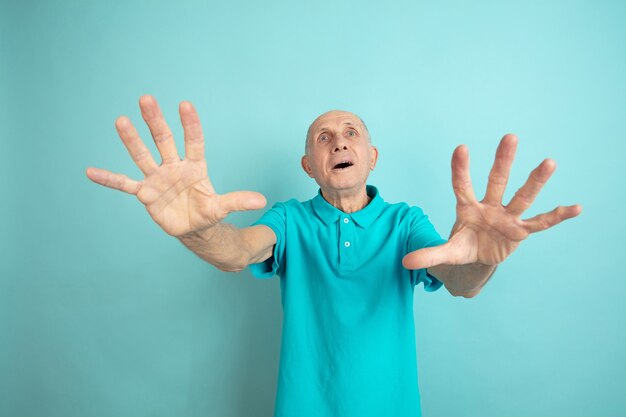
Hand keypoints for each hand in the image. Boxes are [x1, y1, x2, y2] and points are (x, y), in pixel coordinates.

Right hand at [86, 95, 265, 236]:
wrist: (193, 229)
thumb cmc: (207, 213)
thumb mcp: (222, 208)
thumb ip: (237, 201)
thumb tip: (262, 200)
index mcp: (195, 167)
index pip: (193, 141)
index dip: (191, 125)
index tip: (185, 105)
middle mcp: (174, 167)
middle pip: (164, 140)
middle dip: (156, 121)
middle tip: (146, 99)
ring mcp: (158, 179)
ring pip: (143, 155)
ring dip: (132, 140)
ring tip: (121, 120)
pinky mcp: (146, 194)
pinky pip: (125, 185)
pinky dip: (109, 179)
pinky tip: (91, 172)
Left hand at [403, 134, 581, 269]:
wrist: (477, 258)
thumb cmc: (462, 246)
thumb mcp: (445, 252)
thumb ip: (429, 254)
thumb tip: (404, 262)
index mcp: (467, 207)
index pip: (461, 185)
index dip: (461, 168)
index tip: (461, 148)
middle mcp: (489, 206)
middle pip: (496, 180)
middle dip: (503, 160)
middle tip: (509, 136)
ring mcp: (507, 217)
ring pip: (522, 196)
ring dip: (535, 180)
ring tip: (550, 161)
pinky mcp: (520, 231)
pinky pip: (541, 223)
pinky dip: (557, 216)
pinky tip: (576, 208)